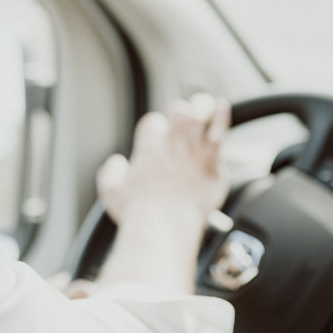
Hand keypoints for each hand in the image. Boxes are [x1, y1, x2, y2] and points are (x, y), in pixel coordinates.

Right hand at [96, 93, 230, 230]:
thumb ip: (110, 173)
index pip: (152, 123)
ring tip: (203, 108)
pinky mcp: (211, 161)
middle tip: (185, 121)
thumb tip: (116, 162)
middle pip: (177, 109)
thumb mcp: (112, 193)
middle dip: (181, 112)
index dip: (156, 128)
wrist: (166, 226)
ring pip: (200, 113)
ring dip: (202, 107)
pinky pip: (219, 131)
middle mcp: (171, 144)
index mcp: (148, 148)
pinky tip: (221, 106)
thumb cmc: (139, 214)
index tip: (159, 141)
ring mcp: (193, 150)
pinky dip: (221, 116)